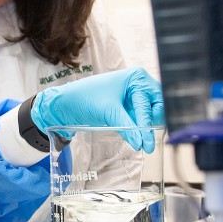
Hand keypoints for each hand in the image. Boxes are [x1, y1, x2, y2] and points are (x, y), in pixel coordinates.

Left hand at [31, 67, 164, 152]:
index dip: (148, 123)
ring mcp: (133, 96)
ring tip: (144, 144)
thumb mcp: (109, 112)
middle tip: (149, 141)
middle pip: (156, 106)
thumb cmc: (86, 98)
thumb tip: (142, 142)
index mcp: (136, 77)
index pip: (149, 103)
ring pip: (148, 114)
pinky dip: (138, 129)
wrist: (66, 103)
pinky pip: (139, 119)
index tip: (148, 142)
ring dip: (146, 128)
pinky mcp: (127, 107)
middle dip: (152, 123)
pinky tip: (136, 140)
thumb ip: (128, 127)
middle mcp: (138, 84)